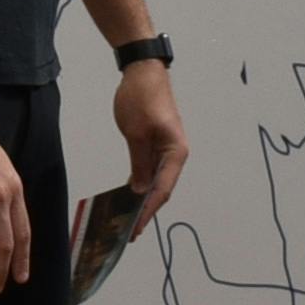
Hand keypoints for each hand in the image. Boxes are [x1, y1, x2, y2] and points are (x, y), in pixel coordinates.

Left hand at [111, 52, 189, 233]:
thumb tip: (141, 192)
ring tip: (128, 219)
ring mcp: (167, 150)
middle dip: (146, 210)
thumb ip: (140, 164)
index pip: (163, 190)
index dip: (148, 211)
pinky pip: (150, 170)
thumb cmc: (141, 99)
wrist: (143, 72)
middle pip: (162, 189)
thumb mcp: (136, 134)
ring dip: (143, 199)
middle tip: (129, 232)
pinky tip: (128, 196)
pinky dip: (141, 183)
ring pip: (156, 181)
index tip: (135, 229)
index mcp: (176, 152)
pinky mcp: (157, 144)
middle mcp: (176, 154)